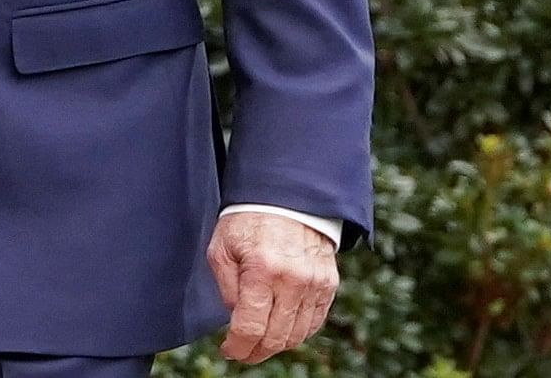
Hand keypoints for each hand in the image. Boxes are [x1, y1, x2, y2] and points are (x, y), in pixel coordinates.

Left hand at [209, 210, 339, 362]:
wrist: (286, 199)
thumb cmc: (247, 222)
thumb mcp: (221, 249)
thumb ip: (226, 288)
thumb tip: (235, 320)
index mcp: (262, 270)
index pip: (252, 327)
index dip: (238, 347)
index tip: (229, 351)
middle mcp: (293, 280)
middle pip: (276, 337)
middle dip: (255, 352)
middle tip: (241, 352)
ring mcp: (315, 284)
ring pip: (297, 335)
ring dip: (277, 345)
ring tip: (259, 343)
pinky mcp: (329, 284)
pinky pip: (314, 322)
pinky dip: (297, 333)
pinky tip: (281, 330)